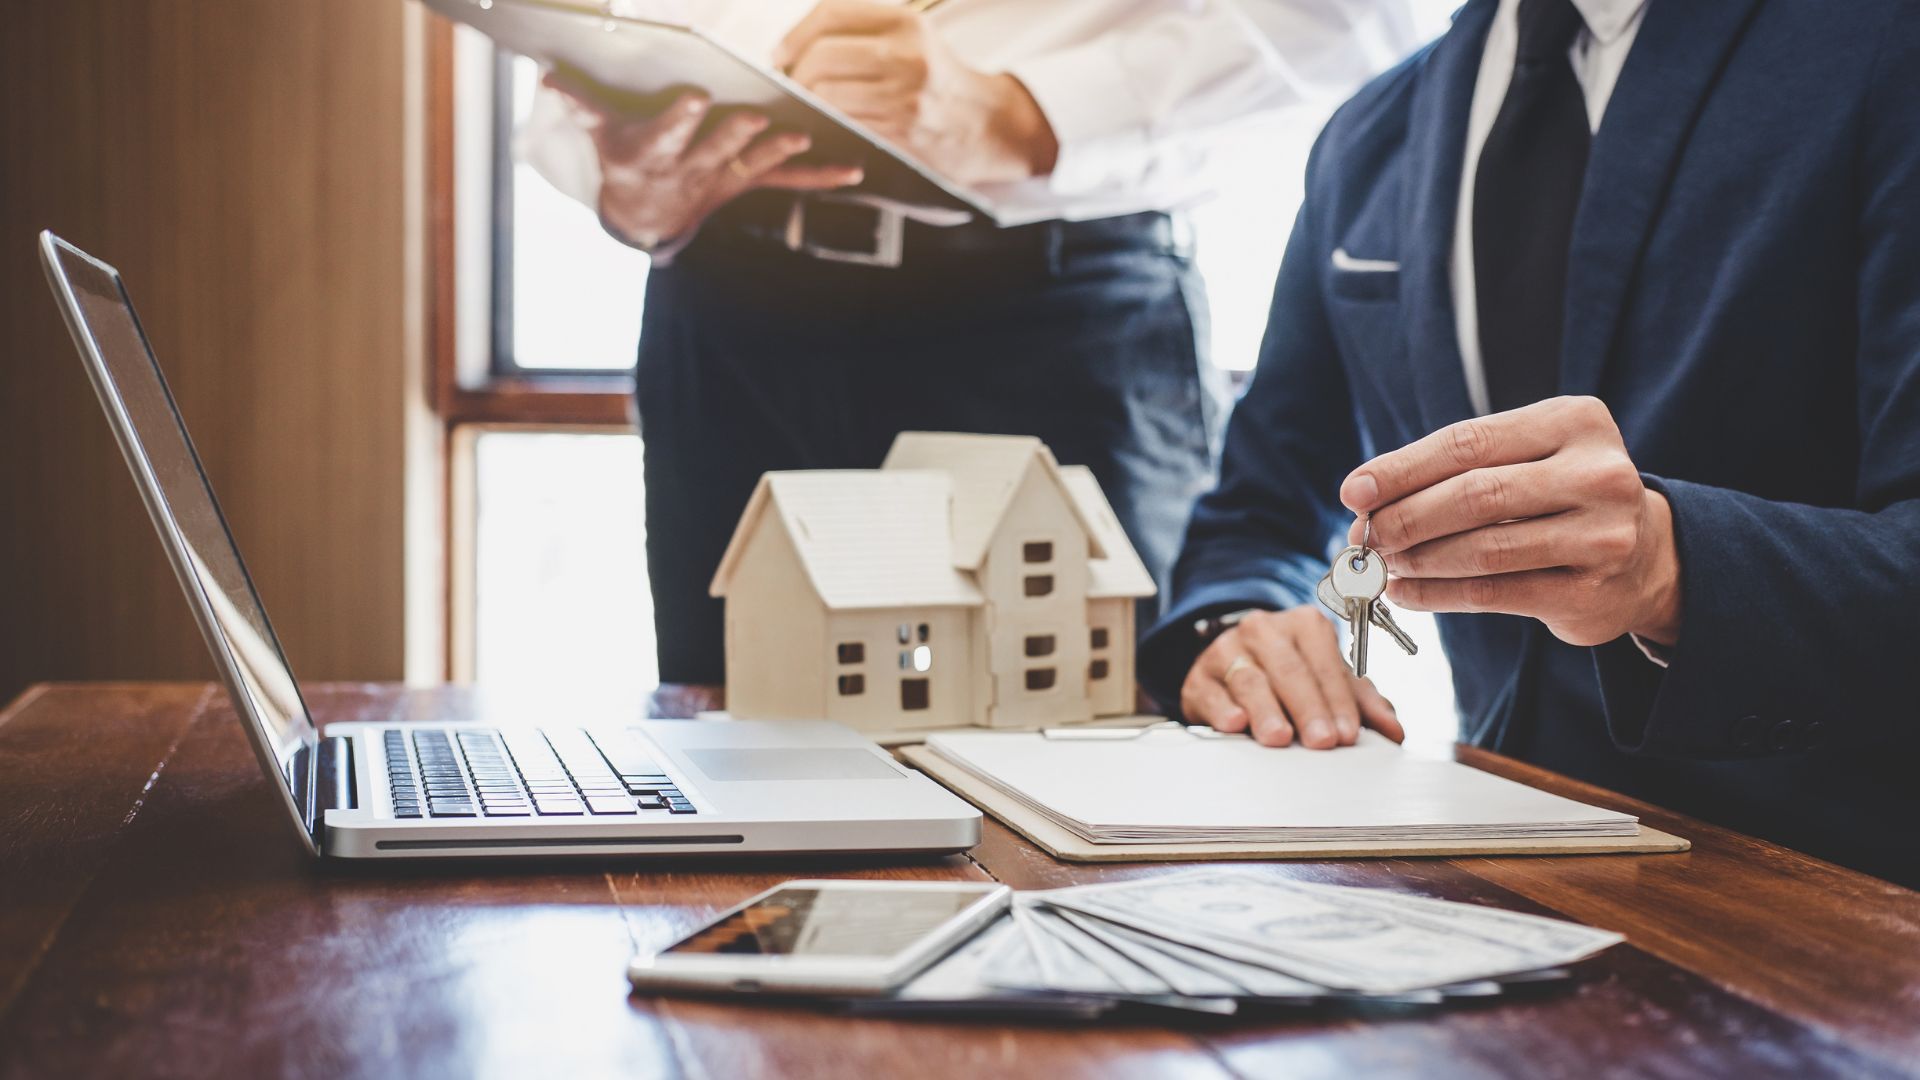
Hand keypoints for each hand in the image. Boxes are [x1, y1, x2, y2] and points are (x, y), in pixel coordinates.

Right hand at [544, 76, 863, 248]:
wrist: (647, 221)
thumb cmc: (626, 159)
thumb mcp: (601, 136)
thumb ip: (580, 106)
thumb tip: (546, 76)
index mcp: (656, 152)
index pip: (667, 133)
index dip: (680, 117)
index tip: (694, 95)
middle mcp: (692, 169)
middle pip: (716, 149)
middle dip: (735, 133)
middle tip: (754, 115)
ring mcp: (724, 179)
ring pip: (755, 164)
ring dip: (779, 151)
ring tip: (804, 135)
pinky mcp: (749, 183)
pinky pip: (788, 181)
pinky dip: (821, 177)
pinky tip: (855, 170)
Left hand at [772, 0, 1057, 184]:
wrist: (988, 125)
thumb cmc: (938, 80)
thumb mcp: (913, 37)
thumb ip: (864, 28)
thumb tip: (796, 43)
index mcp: (905, 22)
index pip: (831, 13)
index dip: (794, 34)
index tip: (779, 54)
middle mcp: (905, 54)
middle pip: (821, 56)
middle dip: (795, 74)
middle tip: (792, 87)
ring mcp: (903, 95)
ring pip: (826, 94)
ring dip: (807, 104)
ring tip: (808, 107)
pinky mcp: (901, 132)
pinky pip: (843, 124)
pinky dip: (825, 126)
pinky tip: (826, 126)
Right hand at [1181, 608, 1404, 748]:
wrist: (1233, 665)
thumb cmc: (1289, 674)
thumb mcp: (1329, 681)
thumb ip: (1363, 704)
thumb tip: (1394, 732)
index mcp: (1303, 624)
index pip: (1324, 661)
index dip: (1337, 699)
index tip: (1347, 733)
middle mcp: (1263, 630)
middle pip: (1288, 669)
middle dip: (1308, 708)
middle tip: (1322, 741)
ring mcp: (1227, 650)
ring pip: (1249, 678)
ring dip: (1266, 710)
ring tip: (1279, 738)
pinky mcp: (1200, 677)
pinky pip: (1211, 691)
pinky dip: (1223, 709)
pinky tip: (1235, 724)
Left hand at [1341, 396, 1682, 647]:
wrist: (1647, 557)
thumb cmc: (1560, 496)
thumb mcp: (1523, 459)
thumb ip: (1454, 470)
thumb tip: (1364, 499)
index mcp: (1574, 422)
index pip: (1467, 442)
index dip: (1401, 469)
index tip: (1354, 492)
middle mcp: (1597, 473)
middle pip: (1473, 494)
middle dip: (1404, 518)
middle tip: (1361, 537)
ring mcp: (1601, 535)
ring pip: (1482, 549)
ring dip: (1416, 560)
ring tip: (1379, 566)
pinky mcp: (1589, 592)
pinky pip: (1493, 593)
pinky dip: (1437, 595)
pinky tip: (1406, 592)